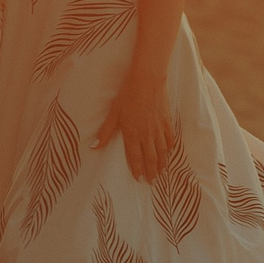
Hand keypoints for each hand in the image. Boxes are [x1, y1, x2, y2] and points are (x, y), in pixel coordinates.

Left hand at [93, 69, 171, 183]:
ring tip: (161, 172)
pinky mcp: (166, 121)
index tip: (139, 179)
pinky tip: (169, 152)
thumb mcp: (113, 113)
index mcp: (133, 134)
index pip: (135, 157)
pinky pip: (169, 138)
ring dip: (161, 163)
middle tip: (152, 182)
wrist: (147, 81)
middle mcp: (147, 135)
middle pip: (150, 158)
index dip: (137, 169)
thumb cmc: (128, 95)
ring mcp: (158, 129)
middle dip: (151, 171)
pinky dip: (170, 147)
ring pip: (162, 151)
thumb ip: (105, 132)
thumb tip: (93, 147)